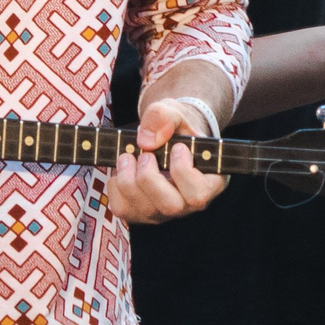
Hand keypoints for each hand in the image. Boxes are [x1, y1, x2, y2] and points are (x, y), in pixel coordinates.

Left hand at [105, 97, 227, 223]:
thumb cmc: (176, 128)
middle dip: (150, 177)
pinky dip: (115, 186)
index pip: (199, 195)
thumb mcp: (174, 112)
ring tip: (128, 156)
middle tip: (145, 154)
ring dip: (128, 180)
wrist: (164, 136)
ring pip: (144, 210)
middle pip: (170, 207)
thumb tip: (146, 142)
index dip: (183, 172)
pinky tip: (124, 170)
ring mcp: (164, 212)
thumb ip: (164, 118)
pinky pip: (122, 208)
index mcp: (209, 183)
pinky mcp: (139, 212)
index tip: (177, 147)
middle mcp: (187, 204)